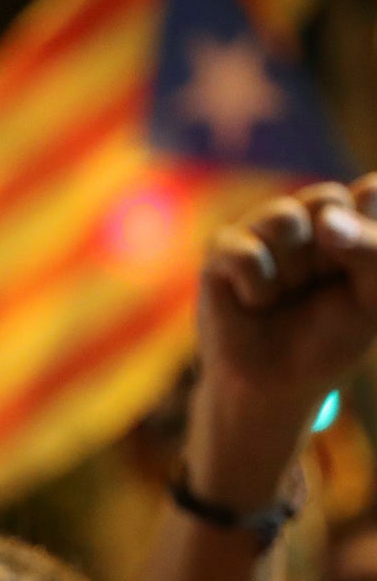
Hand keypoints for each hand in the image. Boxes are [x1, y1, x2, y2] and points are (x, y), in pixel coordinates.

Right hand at [191, 176, 376, 507]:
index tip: (358, 276)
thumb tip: (324, 221)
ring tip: (283, 296)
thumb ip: (372, 249)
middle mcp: (303, 216)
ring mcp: (257, 230)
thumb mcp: (374, 296)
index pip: (368, 194)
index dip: (366, 239)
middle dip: (329, 254)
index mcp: (346, 219)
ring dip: (292, 271)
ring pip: (283, 218)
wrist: (277, 385)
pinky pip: (245, 253)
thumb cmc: (330, 339)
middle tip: (317, 287)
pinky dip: (258, 288)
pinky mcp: (220, 252)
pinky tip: (254, 303)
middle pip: (326, 198)